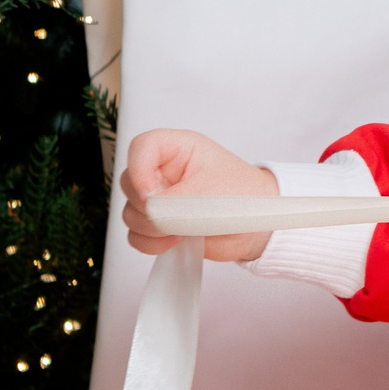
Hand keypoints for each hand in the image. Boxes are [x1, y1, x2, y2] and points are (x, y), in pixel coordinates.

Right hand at [119, 129, 278, 262]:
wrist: (258, 227)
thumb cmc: (245, 197)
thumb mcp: (209, 193)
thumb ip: (173, 201)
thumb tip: (147, 212)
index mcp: (179, 150)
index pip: (142, 146)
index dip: (139, 169)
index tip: (150, 193)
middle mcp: (164, 171)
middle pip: (129, 183)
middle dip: (147, 206)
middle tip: (174, 215)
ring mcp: (160, 198)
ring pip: (130, 212)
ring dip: (151, 228)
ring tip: (183, 229)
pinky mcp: (159, 223)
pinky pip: (136, 235)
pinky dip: (151, 243)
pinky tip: (176, 241)